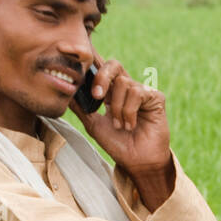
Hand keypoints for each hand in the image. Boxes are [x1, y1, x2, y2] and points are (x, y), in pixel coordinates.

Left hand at [69, 57, 172, 176]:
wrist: (136, 161)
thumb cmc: (117, 144)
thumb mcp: (93, 123)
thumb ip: (80, 106)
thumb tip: (64, 90)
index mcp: (111, 91)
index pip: (102, 69)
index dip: (92, 60)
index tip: (78, 59)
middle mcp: (127, 88)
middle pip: (113, 65)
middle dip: (102, 77)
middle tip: (96, 96)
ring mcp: (142, 91)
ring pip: (123, 83)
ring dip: (117, 108)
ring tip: (120, 125)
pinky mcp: (155, 97)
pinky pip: (137, 93)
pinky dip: (129, 111)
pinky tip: (130, 125)